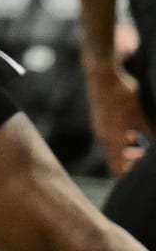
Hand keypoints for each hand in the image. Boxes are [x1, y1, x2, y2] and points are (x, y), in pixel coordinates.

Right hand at [84, 59, 151, 176]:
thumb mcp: (140, 114)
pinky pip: (110, 138)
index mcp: (112, 138)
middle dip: (129, 164)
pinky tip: (131, 133)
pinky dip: (120, 141)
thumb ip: (148, 133)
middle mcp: (102, 136)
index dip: (127, 176)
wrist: (101, 73)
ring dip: (125, 151)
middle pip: (114, 160)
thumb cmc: (122, 93)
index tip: (138, 177)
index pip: (117, 168)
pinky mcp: (99, 119)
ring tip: (139, 146)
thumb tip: (153, 148)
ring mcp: (99, 127)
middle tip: (142, 160)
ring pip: (112, 149)